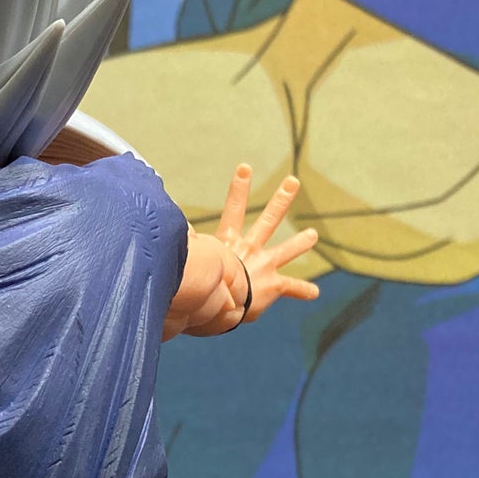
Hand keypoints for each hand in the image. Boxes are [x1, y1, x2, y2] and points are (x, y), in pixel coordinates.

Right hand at [162, 165, 319, 339]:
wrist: (219, 311)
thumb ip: (182, 241)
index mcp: (230, 243)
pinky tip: (315, 293)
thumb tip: (163, 219)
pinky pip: (291, 287)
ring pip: (285, 250)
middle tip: (293, 180)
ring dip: (300, 242)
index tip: (245, 166)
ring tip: (313, 235)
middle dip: (281, 200)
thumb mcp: (192, 260)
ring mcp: (263, 267)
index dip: (238, 187)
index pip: (234, 209)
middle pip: (268, 220)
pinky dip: (302, 290)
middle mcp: (250, 251)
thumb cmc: (199, 288)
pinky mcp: (272, 286)